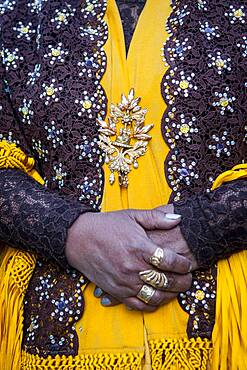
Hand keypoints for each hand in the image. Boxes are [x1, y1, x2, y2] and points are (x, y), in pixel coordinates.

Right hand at [65, 208, 191, 311]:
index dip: (183, 265)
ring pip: (155, 296)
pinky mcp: (116, 291)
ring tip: (176, 290)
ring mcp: (124, 281)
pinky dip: (151, 305)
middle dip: (182, 282)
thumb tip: (179, 218)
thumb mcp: (132, 215)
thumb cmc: (107, 225)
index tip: (187, 264)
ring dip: (170, 296)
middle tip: (188, 279)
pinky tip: (158, 298)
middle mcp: (132, 267)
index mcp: (139, 247)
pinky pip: (138, 305)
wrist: (79, 238)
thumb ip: (156, 217)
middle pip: (166, 281)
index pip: (170, 261)